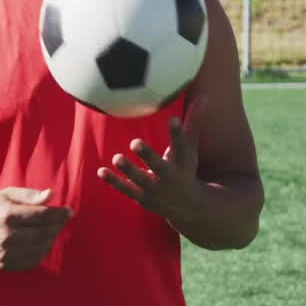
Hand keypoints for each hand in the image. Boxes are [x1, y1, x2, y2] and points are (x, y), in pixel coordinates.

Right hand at [0, 188, 72, 270]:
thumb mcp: (6, 194)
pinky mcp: (4, 264)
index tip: (69, 212)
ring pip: (41, 249)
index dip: (60, 214)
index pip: (43, 215)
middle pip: (45, 234)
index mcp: (8, 215)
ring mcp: (5, 253)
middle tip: (61, 222)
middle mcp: (7, 236)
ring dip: (51, 240)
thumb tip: (51, 195)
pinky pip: (32, 262)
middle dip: (57, 227)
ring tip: (51, 231)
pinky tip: (41, 244)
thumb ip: (29, 195)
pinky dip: (42, 253)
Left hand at [97, 97, 203, 221]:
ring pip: (140, 179)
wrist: (187, 208)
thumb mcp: (191, 148)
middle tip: (135, 142)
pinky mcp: (142, 197)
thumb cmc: (185, 169)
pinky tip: (101, 171)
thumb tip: (204, 97)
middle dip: (148, 156)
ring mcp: (155, 189)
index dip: (178, 133)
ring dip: (128, 170)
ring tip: (117, 157)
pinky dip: (114, 181)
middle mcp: (169, 176)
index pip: (181, 145)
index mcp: (182, 162)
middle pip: (159, 166)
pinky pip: (127, 189)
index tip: (174, 119)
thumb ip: (193, 123)